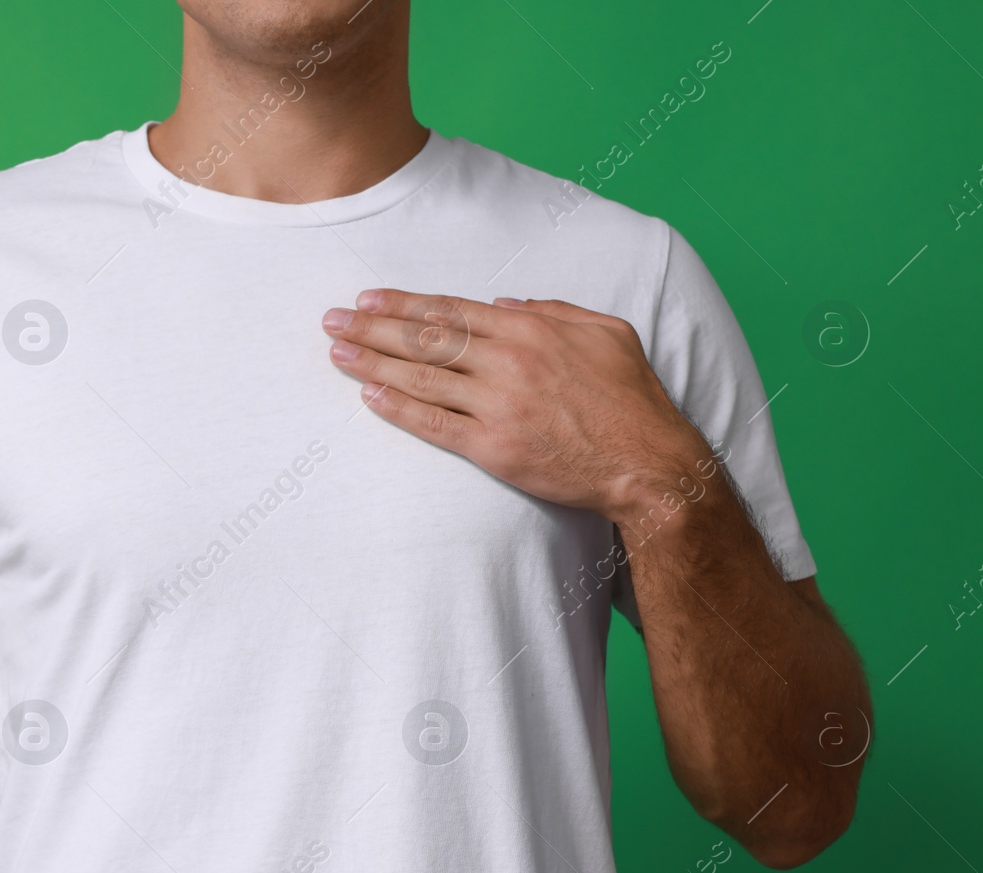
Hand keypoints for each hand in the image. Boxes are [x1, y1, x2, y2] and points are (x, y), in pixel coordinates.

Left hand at [322, 289, 710, 525]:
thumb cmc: (631, 398)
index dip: (404, 304)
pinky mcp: (495, 449)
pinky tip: (369, 396)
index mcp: (531, 330)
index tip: (369, 299)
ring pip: (422, 378)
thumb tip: (505, 304)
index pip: (452, 311)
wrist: (649, 463)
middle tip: (333, 319)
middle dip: (373, 327)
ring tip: (337, 352)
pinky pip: (435, 425)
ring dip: (373, 363)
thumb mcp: (606, 332)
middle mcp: (508, 363)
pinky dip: (399, 409)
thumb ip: (554, 310)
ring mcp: (499, 407)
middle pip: (426, 339)